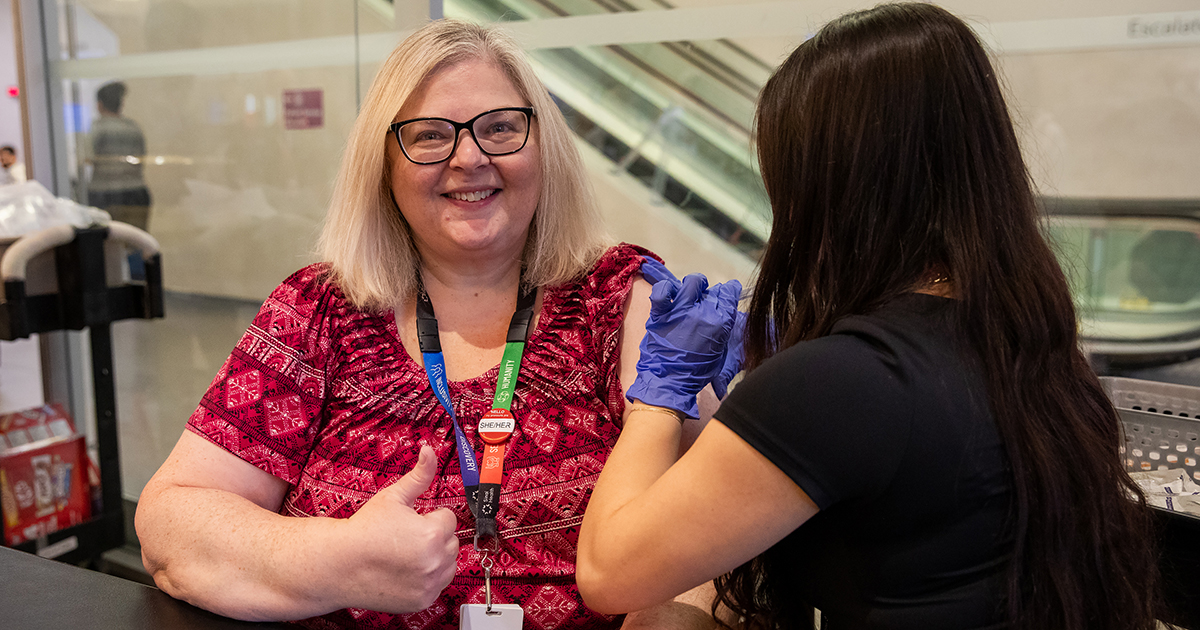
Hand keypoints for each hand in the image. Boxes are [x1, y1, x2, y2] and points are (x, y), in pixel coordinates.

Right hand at [343, 446, 458, 612]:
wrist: (339, 564)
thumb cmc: (363, 531)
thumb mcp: (392, 497)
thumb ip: (418, 475)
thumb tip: (429, 450)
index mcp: (432, 533)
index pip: (447, 518)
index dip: (428, 517)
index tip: (410, 521)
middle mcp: (434, 561)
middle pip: (450, 541)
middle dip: (433, 536)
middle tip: (405, 537)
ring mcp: (429, 583)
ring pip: (448, 563)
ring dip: (435, 557)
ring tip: (406, 553)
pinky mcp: (422, 600)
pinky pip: (438, 585)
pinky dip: (427, 578)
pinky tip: (405, 570)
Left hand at [641, 256, 744, 399]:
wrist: (669, 382)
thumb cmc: (695, 374)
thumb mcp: (719, 356)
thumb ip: (725, 336)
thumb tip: (728, 324)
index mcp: (721, 322)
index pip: (731, 291)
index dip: (729, 291)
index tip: (726, 292)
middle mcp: (703, 312)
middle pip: (712, 288)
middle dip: (710, 292)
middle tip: (704, 302)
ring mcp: (681, 310)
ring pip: (691, 282)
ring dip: (692, 285)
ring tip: (689, 292)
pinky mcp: (661, 313)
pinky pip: (662, 290)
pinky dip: (664, 288)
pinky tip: (668, 293)